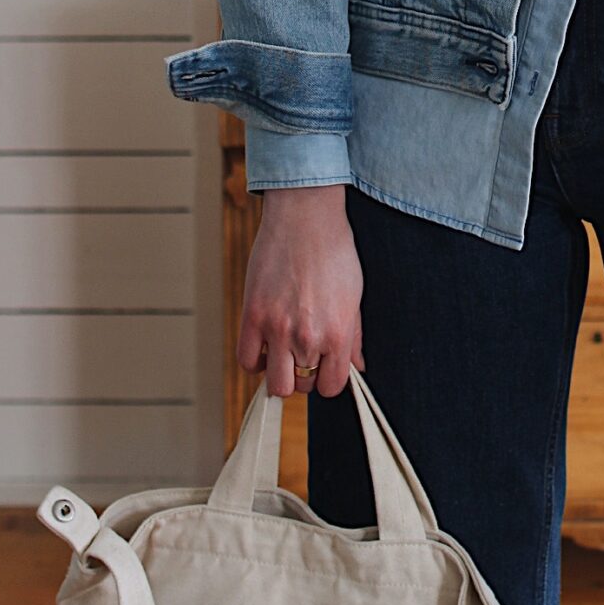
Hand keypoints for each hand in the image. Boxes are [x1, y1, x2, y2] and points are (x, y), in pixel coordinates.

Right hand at [236, 184, 363, 398]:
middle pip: (303, 388)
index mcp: (338, 333)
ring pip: (275, 384)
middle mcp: (308, 337)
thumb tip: (357, 366)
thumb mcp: (354, 294)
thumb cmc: (334, 250)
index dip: (327, 379)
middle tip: (304, 354)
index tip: (324, 368)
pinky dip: (255, 359)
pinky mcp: (252, 315)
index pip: (331, 386)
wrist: (306, 216)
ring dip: (280, 372)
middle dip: (305, 375)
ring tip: (284, 351)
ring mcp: (277, 328)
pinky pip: (246, 360)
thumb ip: (354, 336)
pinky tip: (264, 344)